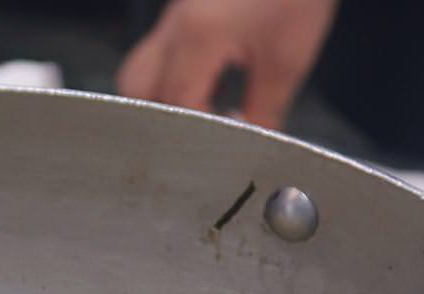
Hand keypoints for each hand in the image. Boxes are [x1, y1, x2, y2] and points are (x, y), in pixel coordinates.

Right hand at [117, 0, 338, 128]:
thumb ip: (264, 111)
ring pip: (139, 70)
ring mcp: (174, 15)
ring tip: (195, 115)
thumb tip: (252, 145)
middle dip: (162, 120)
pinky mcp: (184, 10)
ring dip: (158, 98)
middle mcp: (174, 25)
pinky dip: (170, 77)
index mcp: (197, 35)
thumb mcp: (287, 58)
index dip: (192, 135)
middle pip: (136, 89)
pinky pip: (160, 53)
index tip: (215, 150)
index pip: (175, 105)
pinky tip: (201, 87)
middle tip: (197, 136)